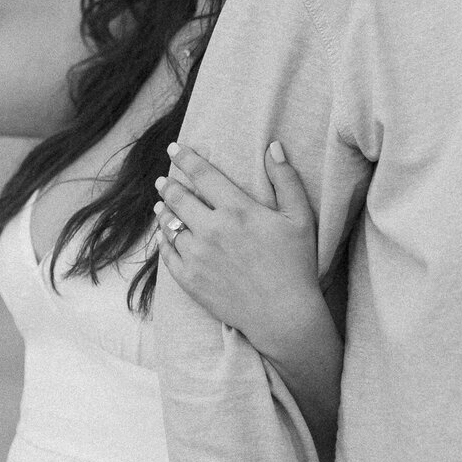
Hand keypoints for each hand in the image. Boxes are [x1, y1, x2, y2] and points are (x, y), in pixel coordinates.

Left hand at [155, 140, 322, 358]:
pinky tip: (164, 236)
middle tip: (163, 179)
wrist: (282, 315)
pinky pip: (168, 255)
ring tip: (161, 205)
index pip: (204, 175)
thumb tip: (273, 146)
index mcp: (237, 210)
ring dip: (164, 212)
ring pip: (169, 226)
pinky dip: (163, 242)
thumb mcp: (300, 217)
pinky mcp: (191, 281)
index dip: (187, 158)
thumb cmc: (296, 264)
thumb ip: (286, 179)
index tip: (175, 148)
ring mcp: (198, 257)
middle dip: (169, 185)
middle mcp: (212, 230)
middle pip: (179, 198)